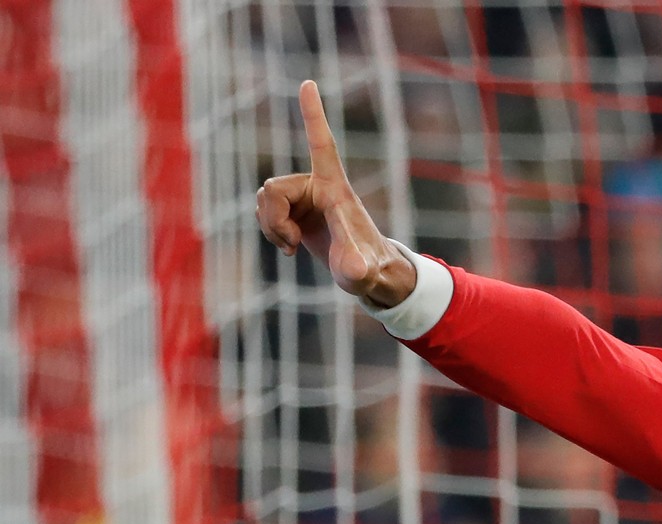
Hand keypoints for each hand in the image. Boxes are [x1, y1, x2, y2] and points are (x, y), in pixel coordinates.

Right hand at [255, 80, 414, 307]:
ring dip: (271, 227)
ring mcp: (304, 199)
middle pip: (271, 189)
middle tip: (290, 245)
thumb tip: (357, 272)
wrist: (369, 275)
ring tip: (292, 247)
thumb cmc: (370, 268)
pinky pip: (264, 211)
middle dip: (272, 220)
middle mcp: (317, 187)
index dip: (313, 116)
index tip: (308, 83)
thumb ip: (358, 269)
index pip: (321, 146)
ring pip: (263, 200)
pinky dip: (270, 231)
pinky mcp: (294, 211)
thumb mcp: (362, 271)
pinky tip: (288, 248)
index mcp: (335, 190)